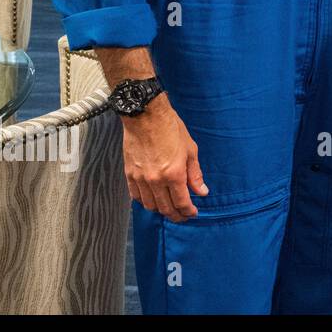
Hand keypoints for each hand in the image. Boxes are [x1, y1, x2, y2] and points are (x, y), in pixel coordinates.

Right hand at [120, 94, 206, 221]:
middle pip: (165, 208)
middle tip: (183, 216)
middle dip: (176, 215)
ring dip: (161, 210)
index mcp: (173, 174)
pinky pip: (136, 196)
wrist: (145, 116)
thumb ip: (195, 174)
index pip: (181, 203)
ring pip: (150, 205)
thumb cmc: (171, 129)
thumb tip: (202, 191)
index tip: (193, 213)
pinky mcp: (129, 174)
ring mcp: (140, 178)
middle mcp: (155, 180)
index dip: (188, 212)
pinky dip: (145, 202)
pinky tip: (152, 200)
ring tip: (169, 209)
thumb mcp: (190, 149)